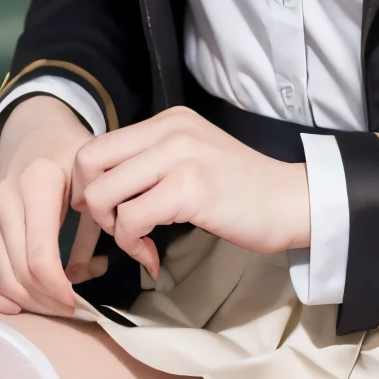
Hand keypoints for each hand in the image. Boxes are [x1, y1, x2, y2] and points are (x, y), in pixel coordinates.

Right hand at [0, 94, 104, 317]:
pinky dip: (5, 302)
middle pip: (21, 275)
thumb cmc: (69, 152)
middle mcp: (4, 202)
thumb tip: (95, 272)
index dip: (60, 288)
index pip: (40, 256)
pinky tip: (31, 301)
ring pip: (2, 285)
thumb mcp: (91, 175)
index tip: (81, 302)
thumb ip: (96, 223)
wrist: (32, 130)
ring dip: (33, 305)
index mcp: (37, 183)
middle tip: (78, 308)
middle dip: (51, 302)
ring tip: (61, 302)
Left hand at [70, 106, 310, 278]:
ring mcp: (180, 155)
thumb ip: (152, 160)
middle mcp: (170, 129)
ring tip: (140, 243)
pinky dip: (134, 247)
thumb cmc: (239, 188)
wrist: (288, 200)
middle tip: (117, 227)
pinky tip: (154, 257)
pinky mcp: (190, 187)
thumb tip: (102, 185)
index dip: (89, 184)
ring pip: (105, 194)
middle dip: (92, 205)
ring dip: (113, 230)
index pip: (97, 145)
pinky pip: (132, 220)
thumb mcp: (191, 156)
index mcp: (167, 120)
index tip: (109, 211)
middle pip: (89, 162)